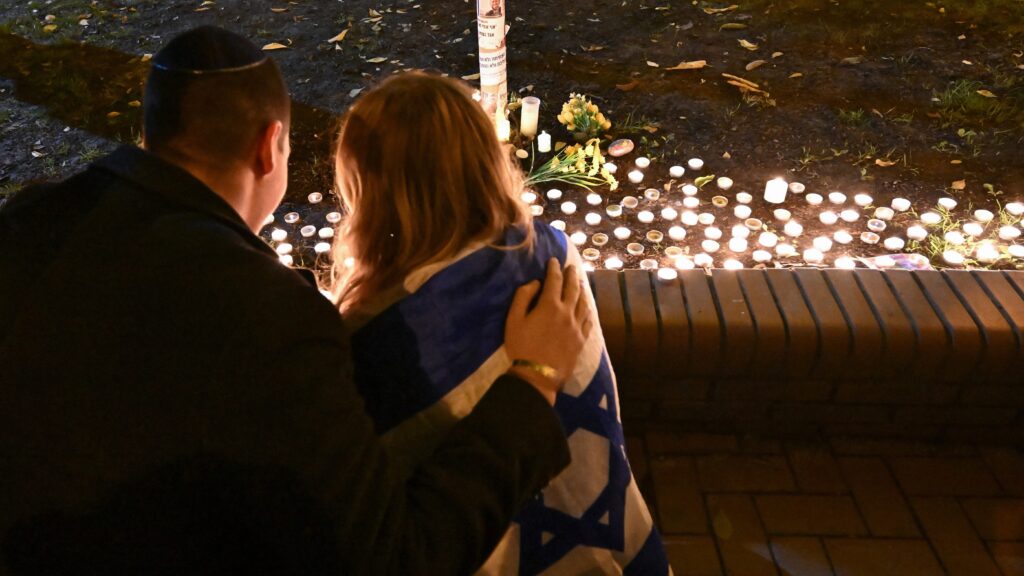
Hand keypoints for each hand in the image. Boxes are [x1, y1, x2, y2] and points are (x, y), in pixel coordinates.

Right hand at [505, 258, 592, 404]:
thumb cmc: (521, 347)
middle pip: (572, 288)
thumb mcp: (513, 320)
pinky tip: (587, 307)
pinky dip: (588, 310)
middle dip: (571, 275)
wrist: (537, 376)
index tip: (554, 261)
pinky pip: (588, 320)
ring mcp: (577, 326)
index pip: (554, 280)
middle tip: (570, 267)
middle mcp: (567, 312)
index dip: (554, 268)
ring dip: (581, 290)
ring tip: (580, 283)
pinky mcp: (581, 340)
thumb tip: (536, 283)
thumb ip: (523, 297)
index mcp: (549, 305)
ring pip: (583, 303)